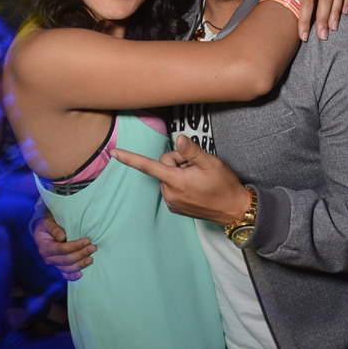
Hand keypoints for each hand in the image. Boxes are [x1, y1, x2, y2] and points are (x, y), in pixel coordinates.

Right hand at [33, 213, 96, 280]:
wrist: (42, 233)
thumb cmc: (46, 225)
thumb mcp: (47, 222)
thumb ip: (54, 228)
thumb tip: (62, 236)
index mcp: (45, 247)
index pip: (61, 248)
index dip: (75, 246)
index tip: (87, 240)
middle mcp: (48, 258)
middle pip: (66, 259)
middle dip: (81, 254)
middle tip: (93, 247)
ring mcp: (53, 264)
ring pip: (67, 268)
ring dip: (80, 264)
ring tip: (91, 259)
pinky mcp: (58, 267)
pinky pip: (65, 274)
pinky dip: (72, 276)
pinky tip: (80, 275)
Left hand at [111, 135, 249, 224]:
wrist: (233, 209)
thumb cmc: (224, 185)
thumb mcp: (211, 163)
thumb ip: (191, 151)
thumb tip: (178, 139)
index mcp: (176, 181)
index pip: (148, 166)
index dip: (130, 158)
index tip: (114, 153)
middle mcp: (170, 193)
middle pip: (163, 166)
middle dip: (178, 161)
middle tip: (196, 166)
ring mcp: (172, 202)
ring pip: (167, 176)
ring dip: (179, 172)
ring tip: (198, 178)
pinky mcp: (175, 207)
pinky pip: (171, 187)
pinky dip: (180, 183)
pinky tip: (196, 186)